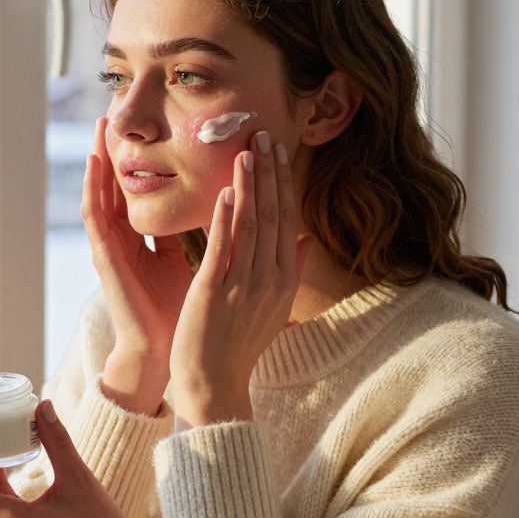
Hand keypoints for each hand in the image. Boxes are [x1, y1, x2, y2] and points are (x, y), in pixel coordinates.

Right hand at [82, 117, 192, 408]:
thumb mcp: (206, 262)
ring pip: (102, 191)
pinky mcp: (106, 258)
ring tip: (101, 124)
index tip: (158, 126)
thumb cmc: (186, 311)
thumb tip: (242, 212)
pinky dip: (93, 187)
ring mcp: (113, 247)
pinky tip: (94, 162)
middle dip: (120, 148)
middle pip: (120, 183)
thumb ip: (216, 236)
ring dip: (100, 158)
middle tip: (120, 109)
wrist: (169, 351)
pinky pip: (96, 216)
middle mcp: (128, 238)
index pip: (146, 189)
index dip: (149, 158)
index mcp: (150, 239)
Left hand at [168, 131, 311, 425]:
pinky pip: (223, 248)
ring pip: (251, 224)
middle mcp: (270, 279)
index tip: (278, 150)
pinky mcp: (214, 292)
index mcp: (284, 279)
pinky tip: (225, 191)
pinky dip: (225, 219)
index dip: (283, 182)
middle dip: (270, 172)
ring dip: (250, 185)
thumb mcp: (273, 305)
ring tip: (246, 151)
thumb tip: (304, 238)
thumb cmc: (238, 343)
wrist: (215, 383)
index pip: (287, 219)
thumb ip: (288, 268)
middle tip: (264, 134)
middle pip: (274, 215)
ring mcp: (243, 285)